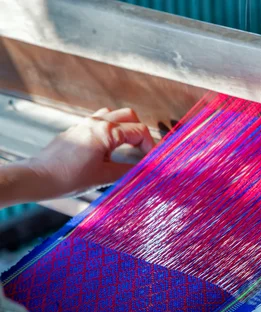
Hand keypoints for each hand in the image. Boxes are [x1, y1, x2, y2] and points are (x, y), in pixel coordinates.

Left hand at [27, 107, 154, 197]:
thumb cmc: (67, 178)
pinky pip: (101, 121)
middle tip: (144, 152)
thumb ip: (130, 170)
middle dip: (141, 133)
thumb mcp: (104, 177)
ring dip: (127, 128)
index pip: (139, 131)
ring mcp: (85, 123)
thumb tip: (148, 170)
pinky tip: (112, 148)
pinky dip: (113, 130)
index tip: (154, 159)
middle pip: (130, 116)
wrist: (38, 178)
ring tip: (130, 148)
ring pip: (115, 115)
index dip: (151, 145)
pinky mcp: (78, 129)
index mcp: (105, 131)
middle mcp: (96, 122)